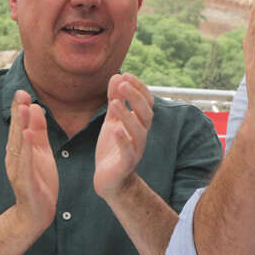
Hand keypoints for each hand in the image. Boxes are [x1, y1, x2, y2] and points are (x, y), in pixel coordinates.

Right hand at [5, 90, 57, 231]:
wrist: (37, 212)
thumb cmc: (40, 181)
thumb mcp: (41, 151)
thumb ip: (38, 130)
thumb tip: (34, 107)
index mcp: (20, 149)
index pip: (19, 125)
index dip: (20, 108)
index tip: (22, 91)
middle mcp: (15, 157)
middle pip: (16, 131)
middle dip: (18, 113)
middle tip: (20, 94)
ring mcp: (19, 169)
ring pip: (19, 145)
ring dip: (20, 126)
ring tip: (23, 109)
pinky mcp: (26, 181)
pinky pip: (25, 163)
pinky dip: (26, 149)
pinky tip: (27, 136)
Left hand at [93, 73, 153, 199]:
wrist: (108, 179)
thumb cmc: (112, 147)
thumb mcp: (112, 120)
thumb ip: (116, 100)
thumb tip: (118, 75)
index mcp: (139, 123)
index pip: (146, 102)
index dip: (139, 88)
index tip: (126, 75)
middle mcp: (141, 135)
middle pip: (146, 114)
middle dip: (135, 97)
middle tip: (123, 84)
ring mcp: (135, 150)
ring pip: (139, 131)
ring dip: (127, 116)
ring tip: (113, 103)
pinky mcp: (126, 164)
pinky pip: (128, 152)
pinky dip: (123, 141)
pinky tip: (115, 130)